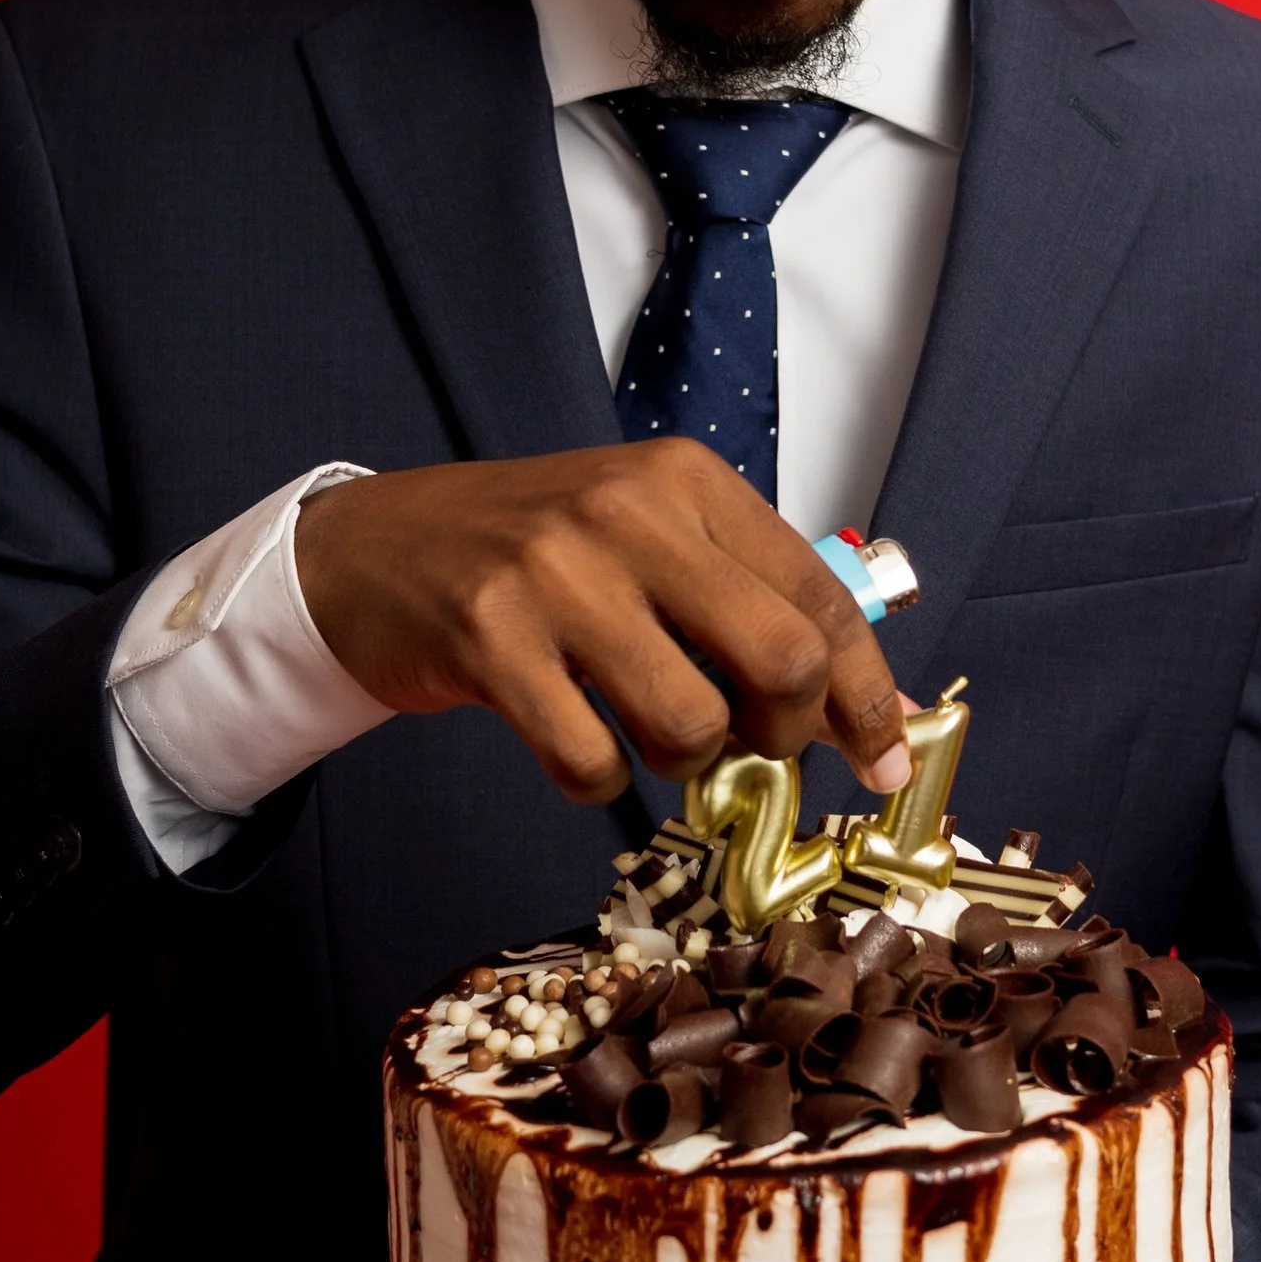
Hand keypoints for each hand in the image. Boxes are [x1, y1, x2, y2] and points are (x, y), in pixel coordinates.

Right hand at [291, 441, 916, 808]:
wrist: (373, 549)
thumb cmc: (533, 554)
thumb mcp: (650, 539)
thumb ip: (753, 603)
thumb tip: (876, 711)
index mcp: (687, 480)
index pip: (820, 597)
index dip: (867, 693)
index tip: (887, 756)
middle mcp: (629, 512)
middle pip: (780, 659)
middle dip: (785, 733)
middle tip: (750, 746)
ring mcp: (556, 574)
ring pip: (691, 721)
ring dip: (686, 762)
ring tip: (651, 738)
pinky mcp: (490, 639)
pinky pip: (589, 759)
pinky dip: (599, 780)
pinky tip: (578, 746)